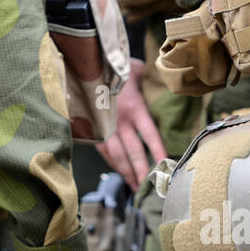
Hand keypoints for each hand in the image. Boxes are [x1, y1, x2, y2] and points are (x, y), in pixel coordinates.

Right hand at [96, 58, 166, 188]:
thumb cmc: (112, 65)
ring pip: (117, 156)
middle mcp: (119, 121)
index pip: (150, 135)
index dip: (158, 152)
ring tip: (135, 186)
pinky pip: (104, 151)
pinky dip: (113, 163)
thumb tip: (164, 81)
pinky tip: (120, 172)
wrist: (83, 64)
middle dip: (141, 171)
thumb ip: (149, 80)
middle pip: (133, 152)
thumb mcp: (135, 69)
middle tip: (149, 186)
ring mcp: (104, 127)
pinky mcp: (93, 129)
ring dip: (126, 172)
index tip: (166, 166)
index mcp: (134, 108)